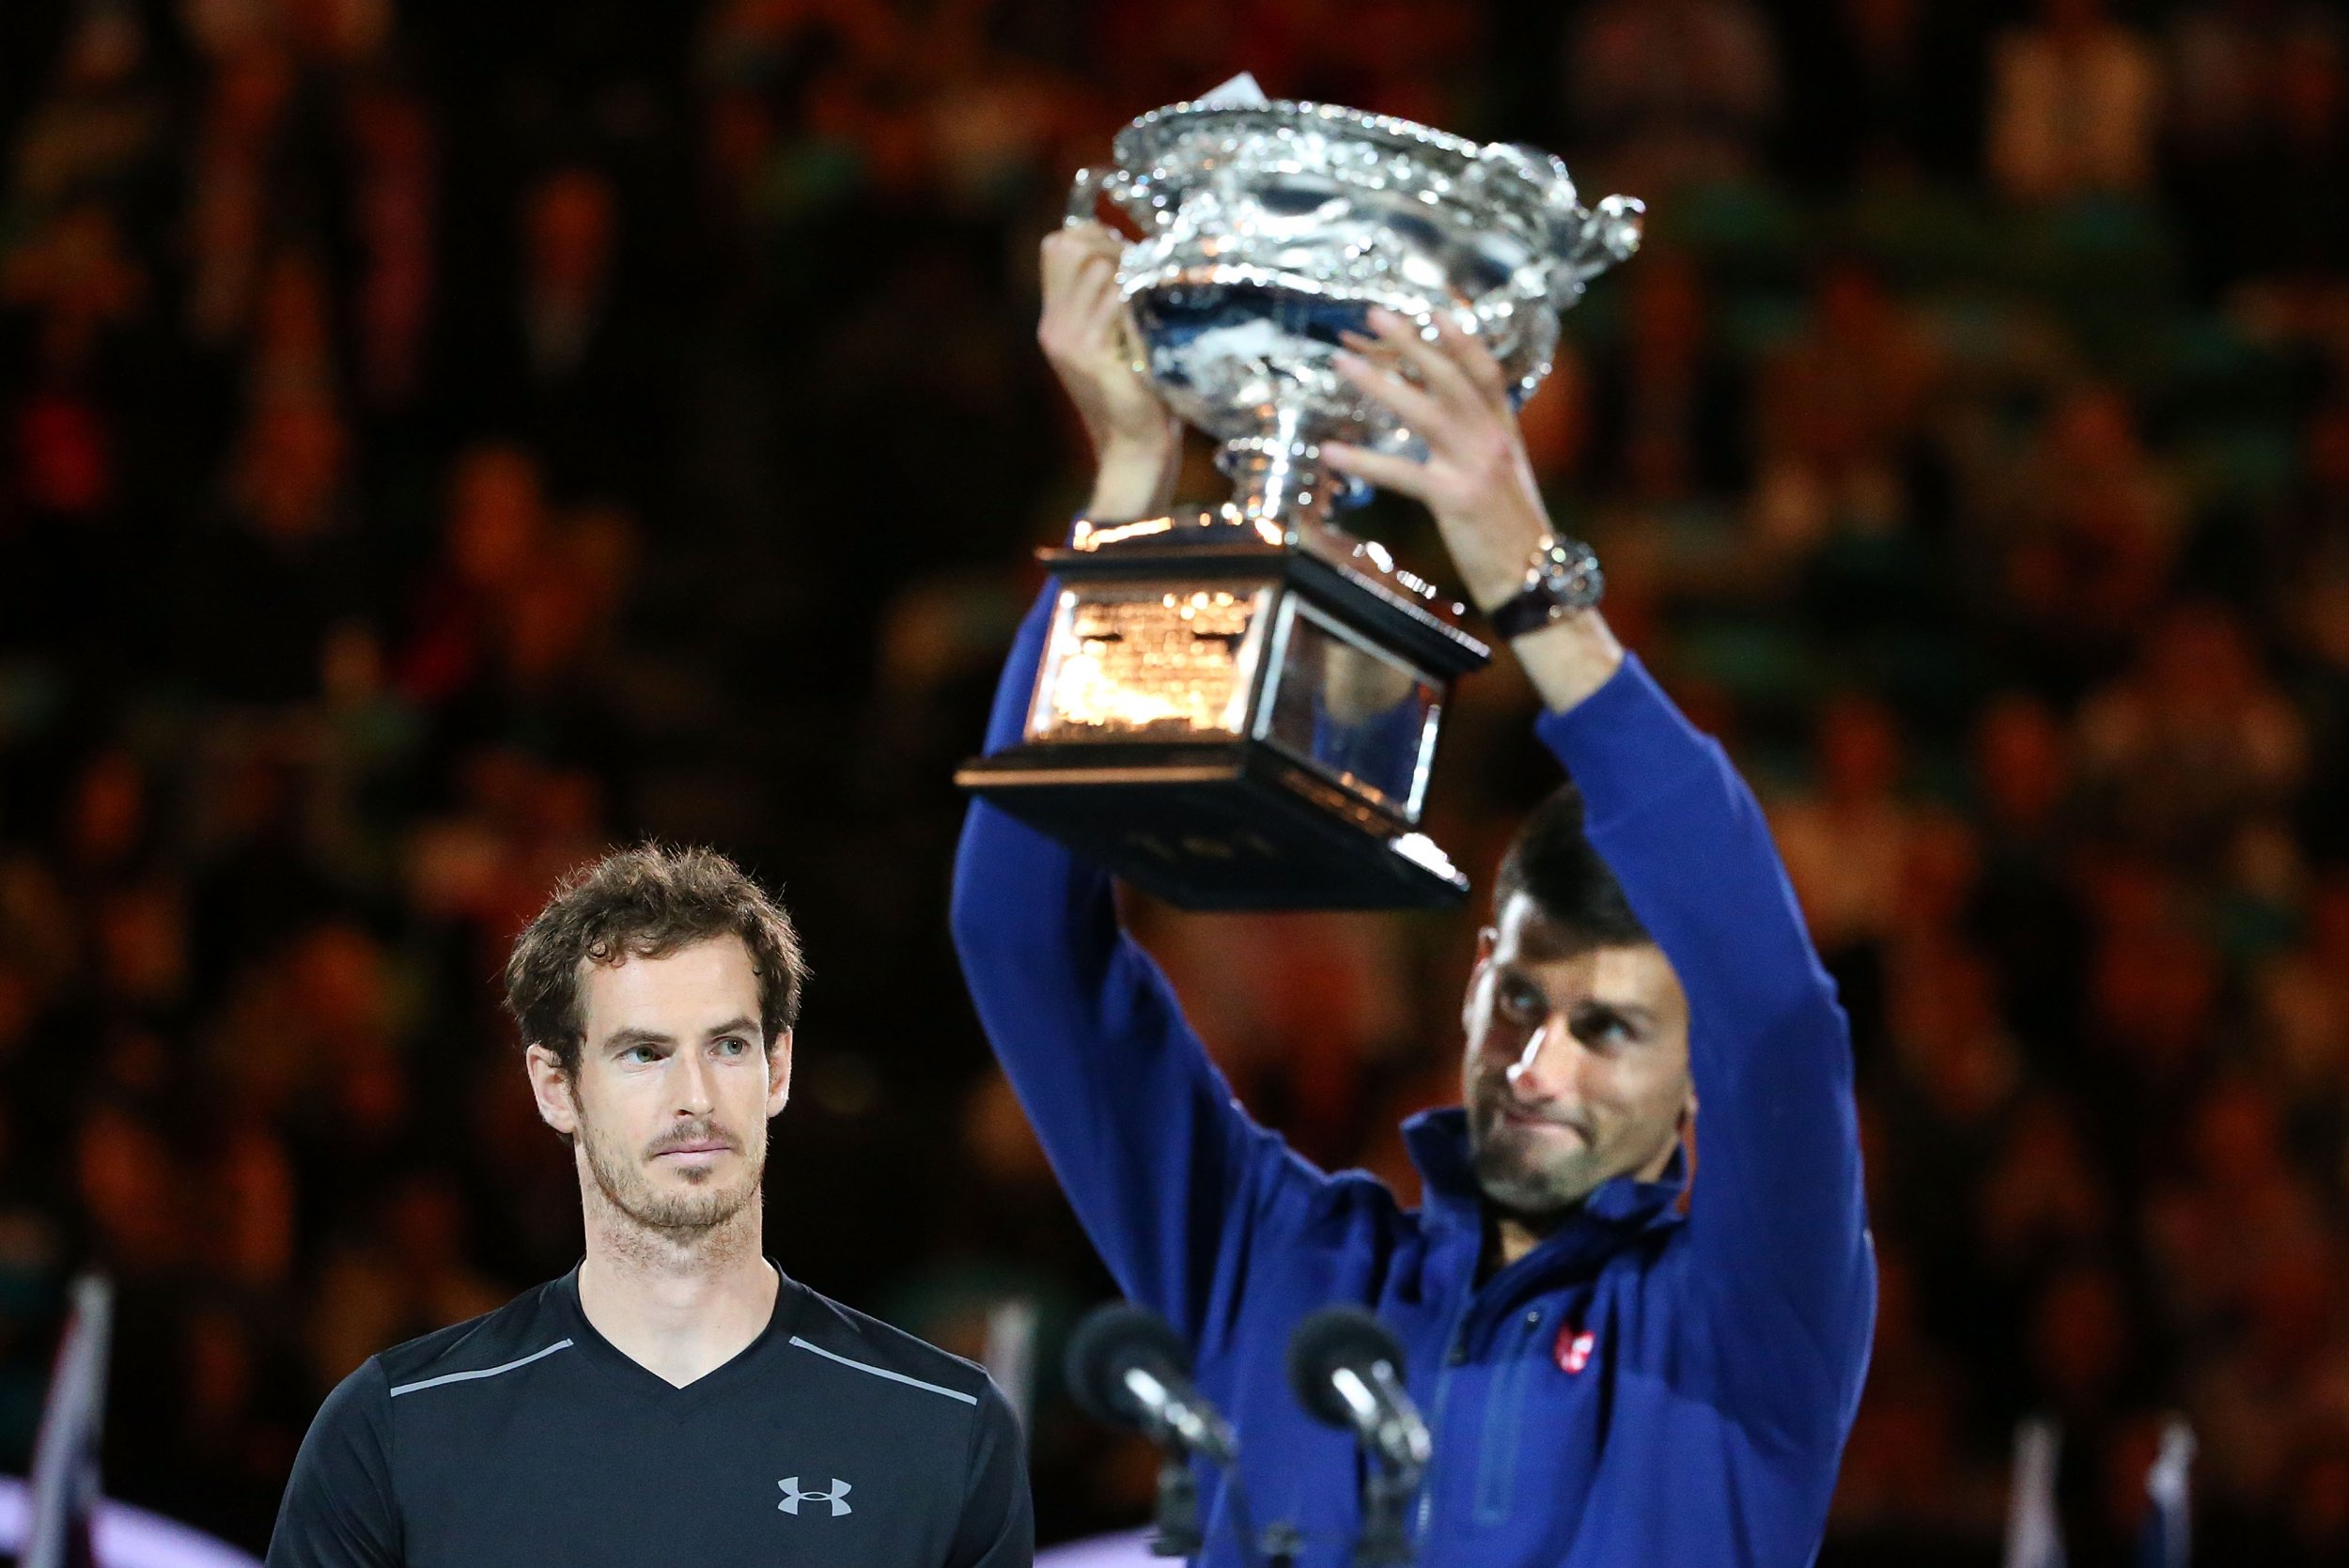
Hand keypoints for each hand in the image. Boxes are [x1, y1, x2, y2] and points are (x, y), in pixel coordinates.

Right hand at [1038, 223, 1180, 519]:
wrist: (1136, 450)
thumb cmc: (1142, 394)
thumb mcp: (1121, 341)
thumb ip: (1115, 301)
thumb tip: (1135, 250)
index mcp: (1056, 322)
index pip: (1056, 245)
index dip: (1092, 233)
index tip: (1127, 250)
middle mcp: (1054, 327)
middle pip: (1070, 246)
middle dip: (1112, 243)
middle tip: (1144, 269)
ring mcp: (1068, 339)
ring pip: (1097, 265)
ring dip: (1133, 271)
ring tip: (1154, 297)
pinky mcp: (1089, 352)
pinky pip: (1116, 298)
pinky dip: (1141, 299)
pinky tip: (1156, 320)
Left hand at [1320, 308, 1553, 610]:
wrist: (1534, 577)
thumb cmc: (1513, 532)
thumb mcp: (1505, 476)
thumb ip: (1480, 444)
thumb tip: (1445, 422)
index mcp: (1505, 431)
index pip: (1485, 371)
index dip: (1459, 338)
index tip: (1432, 311)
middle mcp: (1493, 439)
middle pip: (1449, 377)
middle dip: (1410, 343)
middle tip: (1375, 316)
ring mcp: (1475, 465)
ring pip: (1422, 411)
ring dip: (1378, 383)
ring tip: (1342, 363)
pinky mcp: (1455, 498)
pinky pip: (1401, 472)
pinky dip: (1363, 460)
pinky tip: (1331, 452)